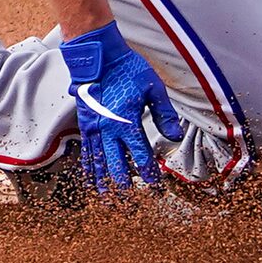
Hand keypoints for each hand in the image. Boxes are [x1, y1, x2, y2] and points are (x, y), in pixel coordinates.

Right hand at [60, 22, 183, 193]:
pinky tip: (92, 180)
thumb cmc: (129, 69)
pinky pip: (87, 153)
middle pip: (117, 169)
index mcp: (128, 123)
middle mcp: (109, 131)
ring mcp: (94, 129)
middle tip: (134, 205)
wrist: (100, 56)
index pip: (141, 159)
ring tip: (111, 203)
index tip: (156, 190)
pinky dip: (90, 169)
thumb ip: (164, 114)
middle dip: (127, 190)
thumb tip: (176, 138)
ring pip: (99, 165)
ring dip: (105, 185)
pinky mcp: (85, 125)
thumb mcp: (154, 87)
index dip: (150, 177)